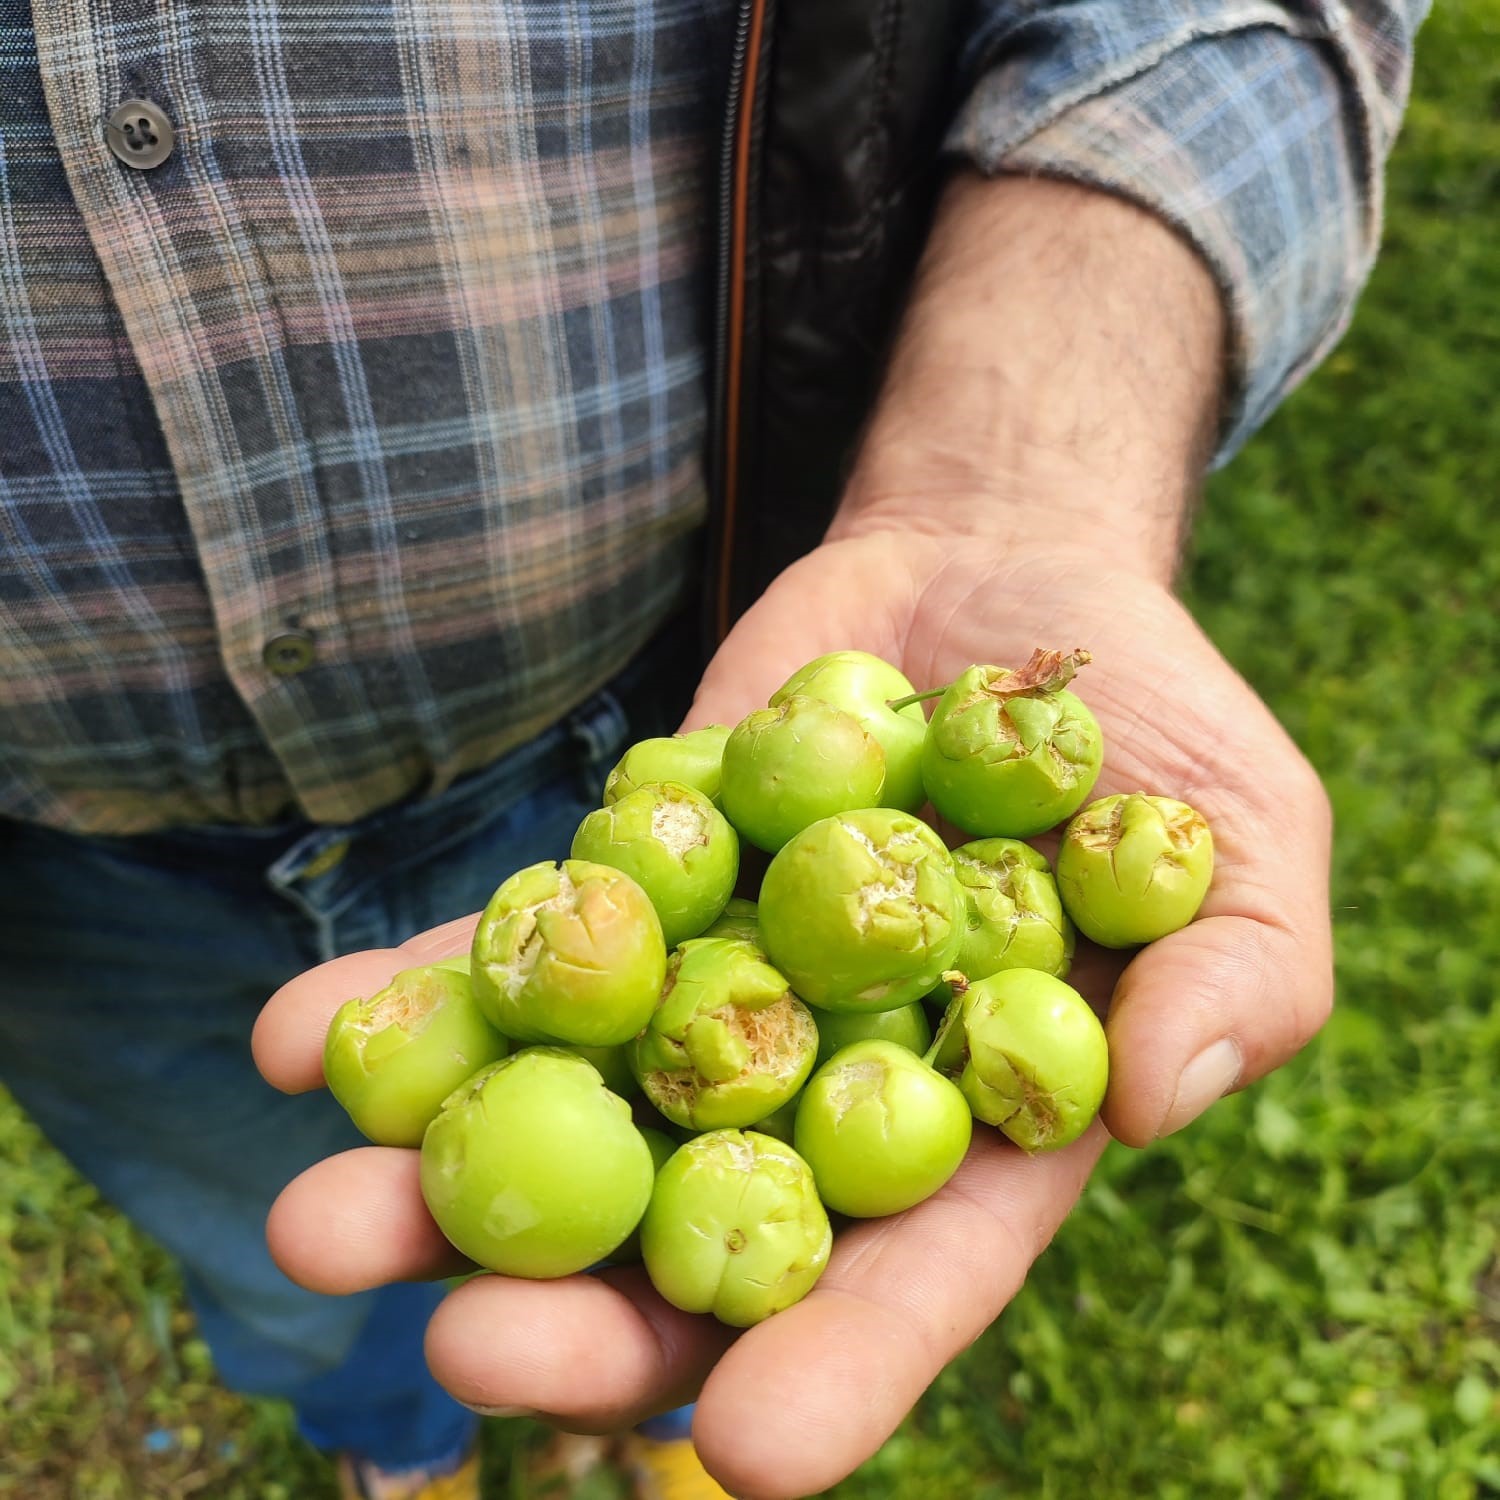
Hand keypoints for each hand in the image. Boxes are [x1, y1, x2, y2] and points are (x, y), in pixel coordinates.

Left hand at [252, 522, 1331, 1498]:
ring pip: (571, 1112)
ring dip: (442, 1178)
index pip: (910, 1275)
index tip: (752, 1448)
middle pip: (701, 1232)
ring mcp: (707, 985)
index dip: (840, 1360)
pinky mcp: (627, 883)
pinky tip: (302, 1038)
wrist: (997, 571)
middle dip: (586, 1308)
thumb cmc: (1144, 720)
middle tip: (467, 1344)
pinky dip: (410, 1002)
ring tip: (326, 1225)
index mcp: (973, 1120)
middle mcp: (818, 1080)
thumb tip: (1158, 1099)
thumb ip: (1236, 976)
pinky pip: (511, 956)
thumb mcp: (1244, 839)